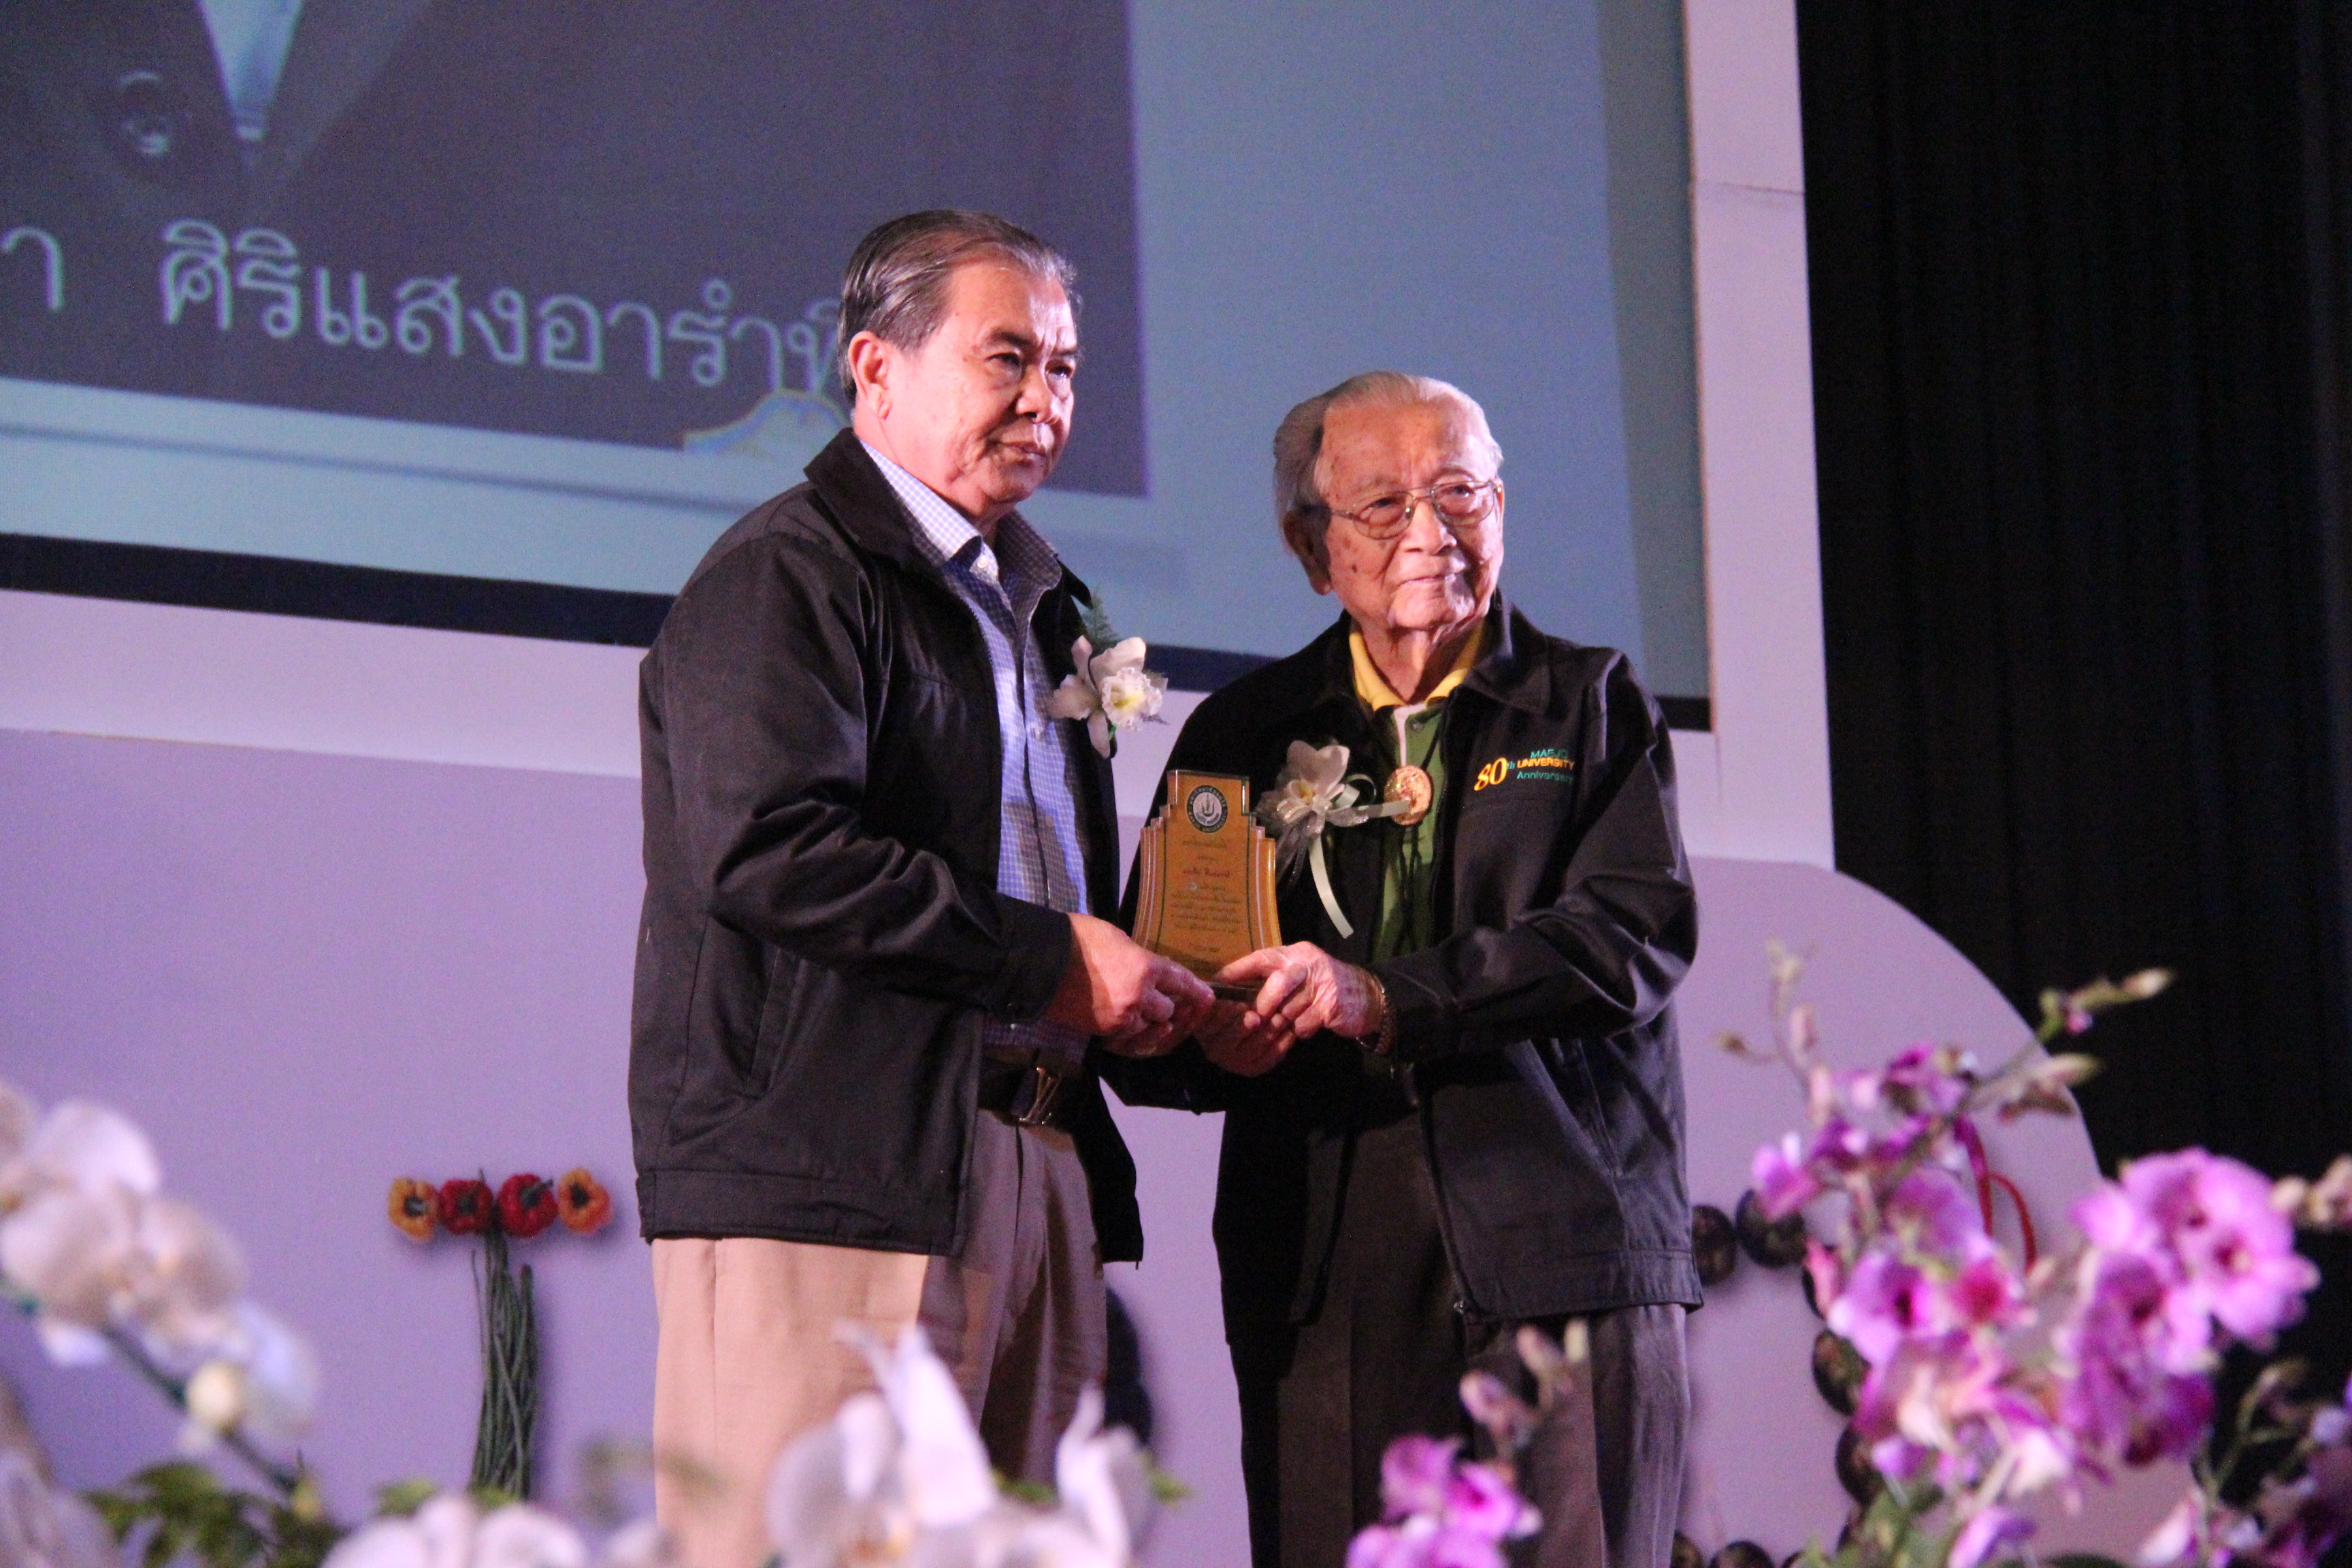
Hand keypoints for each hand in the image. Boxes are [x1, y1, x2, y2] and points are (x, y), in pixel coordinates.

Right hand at [1045, 913, 1214, 1054]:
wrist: (1039, 961)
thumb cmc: (1077, 938)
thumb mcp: (1118, 937)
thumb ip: (1140, 956)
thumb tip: (1152, 969)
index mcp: (1146, 968)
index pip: (1181, 983)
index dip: (1196, 990)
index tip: (1206, 996)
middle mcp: (1139, 997)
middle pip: (1168, 1011)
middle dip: (1168, 1005)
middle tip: (1167, 1000)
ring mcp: (1120, 1017)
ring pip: (1149, 1027)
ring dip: (1148, 1020)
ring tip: (1144, 1012)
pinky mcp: (1102, 1031)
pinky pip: (1127, 1038)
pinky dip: (1130, 1032)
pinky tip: (1128, 1024)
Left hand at [1205, 942, 1386, 1071]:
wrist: (1368, 996)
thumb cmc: (1323, 987)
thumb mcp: (1299, 975)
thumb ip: (1274, 980)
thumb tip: (1238, 996)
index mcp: (1294, 954)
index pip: (1261, 958)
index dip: (1238, 971)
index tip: (1217, 983)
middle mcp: (1307, 963)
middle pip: (1278, 983)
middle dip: (1265, 1003)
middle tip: (1257, 1017)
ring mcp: (1321, 984)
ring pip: (1288, 1009)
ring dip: (1286, 1021)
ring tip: (1294, 1018)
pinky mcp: (1330, 1005)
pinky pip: (1303, 1024)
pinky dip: (1302, 1029)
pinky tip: (1312, 1024)